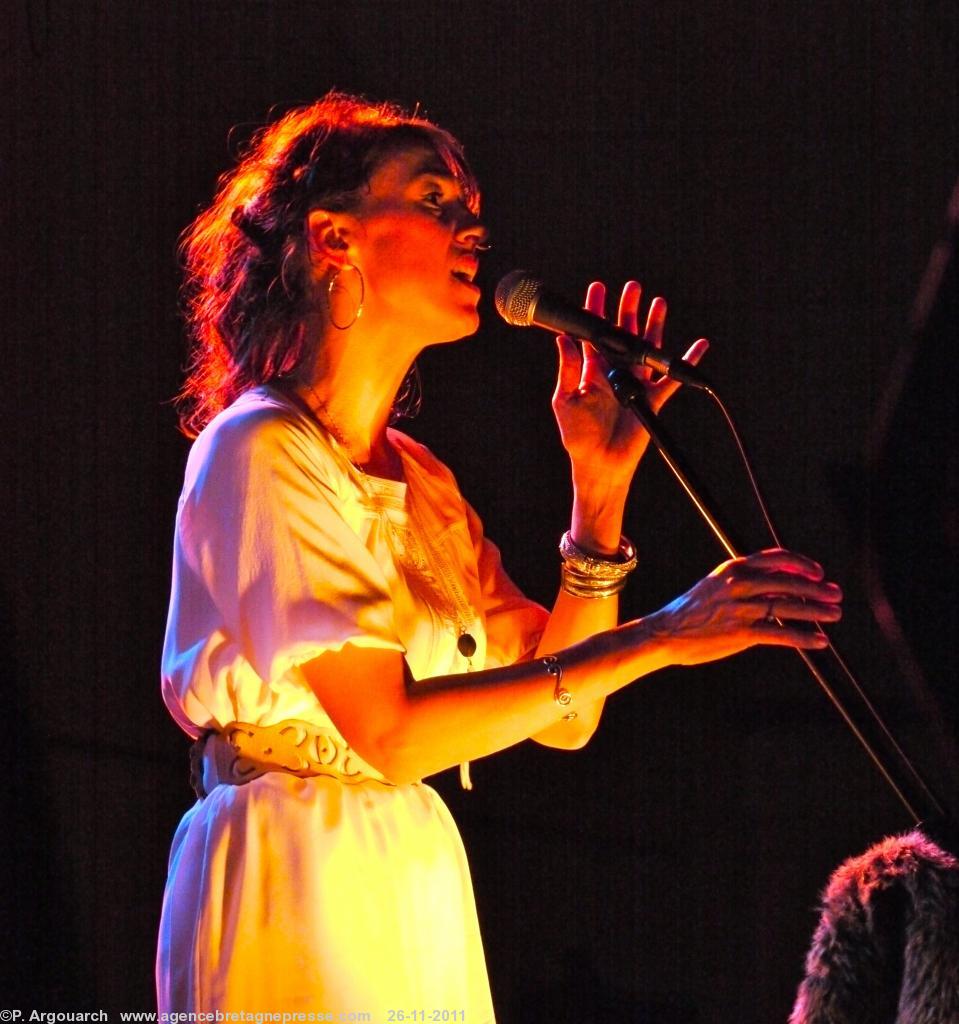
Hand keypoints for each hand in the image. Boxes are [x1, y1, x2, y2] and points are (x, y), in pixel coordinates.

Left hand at [552, 280, 708, 485]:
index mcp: (592, 371)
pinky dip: (686, 361)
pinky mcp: (651, 399)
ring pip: (647, 348)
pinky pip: (672, 378)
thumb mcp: (566, 400)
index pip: (594, 335)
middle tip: (631, 287)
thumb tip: (562, 339)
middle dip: (627, 310)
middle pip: (623, 334)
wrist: (599, 465)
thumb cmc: (578, 436)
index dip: (596, 311)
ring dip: (653, 325)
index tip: (598, 289)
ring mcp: (634, 384)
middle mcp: (614, 372)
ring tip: (657, 301)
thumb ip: (568, 368)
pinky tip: (699, 345)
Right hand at [638, 549, 842, 666]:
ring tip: (835, 615)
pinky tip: (819, 640)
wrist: (664, 632)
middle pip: (788, 582)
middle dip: (817, 589)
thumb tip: (777, 586)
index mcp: (733, 568)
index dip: (801, 564)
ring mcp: (740, 608)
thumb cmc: (690, 611)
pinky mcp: (741, 633)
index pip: (776, 558)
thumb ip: (743, 582)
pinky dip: (804, 637)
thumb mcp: (714, 585)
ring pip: (789, 607)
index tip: (818, 573)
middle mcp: (738, 584)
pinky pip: (781, 634)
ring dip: (817, 611)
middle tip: (836, 594)